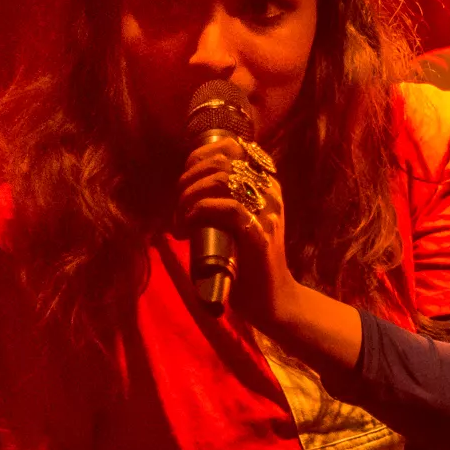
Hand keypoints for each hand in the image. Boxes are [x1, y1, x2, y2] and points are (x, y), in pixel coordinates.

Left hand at [175, 139, 297, 331]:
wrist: (272, 300)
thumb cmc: (248, 263)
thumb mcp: (238, 224)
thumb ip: (224, 201)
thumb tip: (187, 184)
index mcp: (266, 186)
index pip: (231, 149)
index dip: (199, 158)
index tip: (184, 182)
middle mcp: (270, 194)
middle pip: (221, 162)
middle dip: (188, 180)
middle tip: (178, 209)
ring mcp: (267, 213)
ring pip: (221, 180)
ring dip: (189, 197)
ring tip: (180, 221)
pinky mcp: (259, 235)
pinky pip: (227, 209)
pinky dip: (200, 212)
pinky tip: (188, 227)